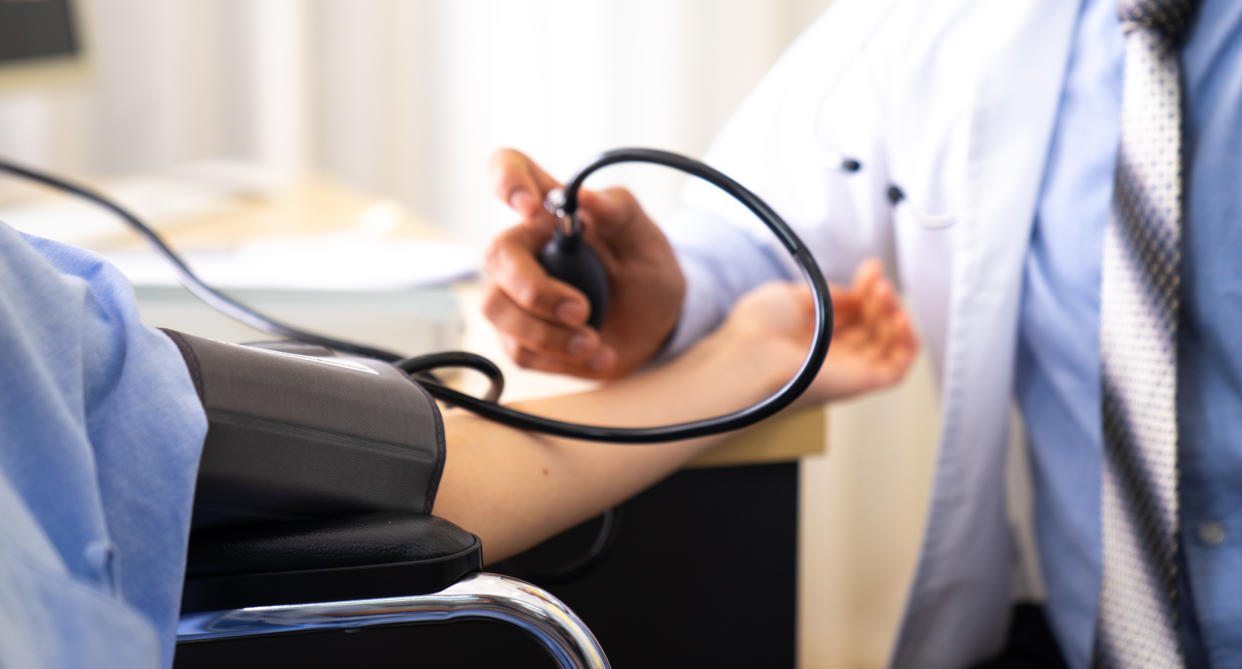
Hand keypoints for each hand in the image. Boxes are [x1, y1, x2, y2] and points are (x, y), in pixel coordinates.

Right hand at [483, 148, 685, 378]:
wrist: (656, 327)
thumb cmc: (646, 271)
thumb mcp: (646, 239)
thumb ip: (621, 212)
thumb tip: (588, 198)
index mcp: (551, 210)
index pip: (509, 168)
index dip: (506, 179)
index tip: (530, 208)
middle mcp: (526, 247)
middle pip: (495, 254)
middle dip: (535, 290)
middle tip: (580, 310)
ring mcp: (516, 292)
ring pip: (497, 308)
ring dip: (548, 335)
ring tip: (593, 342)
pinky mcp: (521, 335)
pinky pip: (519, 350)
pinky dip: (562, 359)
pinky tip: (597, 355)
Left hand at [719, 259, 918, 406]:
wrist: (750, 354)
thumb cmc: (757, 329)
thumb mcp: (790, 295)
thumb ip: (824, 294)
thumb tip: (850, 294)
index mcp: (812, 338)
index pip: (851, 314)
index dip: (865, 290)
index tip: (871, 269)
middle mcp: (830, 356)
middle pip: (870, 326)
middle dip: (879, 297)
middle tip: (877, 279)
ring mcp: (845, 370)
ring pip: (885, 344)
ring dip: (892, 314)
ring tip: (885, 293)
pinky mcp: (859, 384)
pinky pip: (896, 369)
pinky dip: (906, 345)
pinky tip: (901, 320)